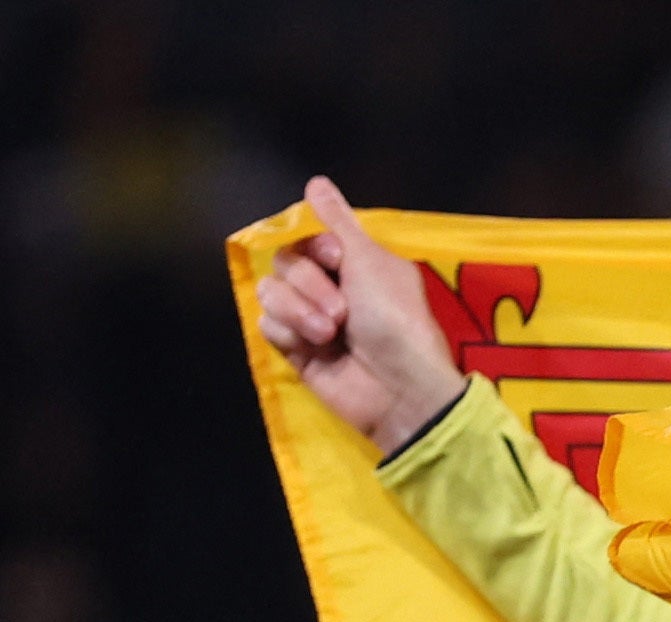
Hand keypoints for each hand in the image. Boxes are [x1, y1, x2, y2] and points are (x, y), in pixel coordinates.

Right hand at [255, 177, 467, 457]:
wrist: (398, 387)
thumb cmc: (394, 319)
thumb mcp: (371, 262)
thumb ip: (337, 223)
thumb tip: (316, 182)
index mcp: (353, 262)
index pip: (306, 234)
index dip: (315, 244)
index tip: (338, 258)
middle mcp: (330, 285)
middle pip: (285, 260)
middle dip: (309, 283)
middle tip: (341, 310)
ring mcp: (310, 317)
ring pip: (272, 291)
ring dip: (299, 310)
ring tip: (330, 333)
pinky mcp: (295, 348)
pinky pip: (268, 323)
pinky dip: (290, 333)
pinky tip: (314, 348)